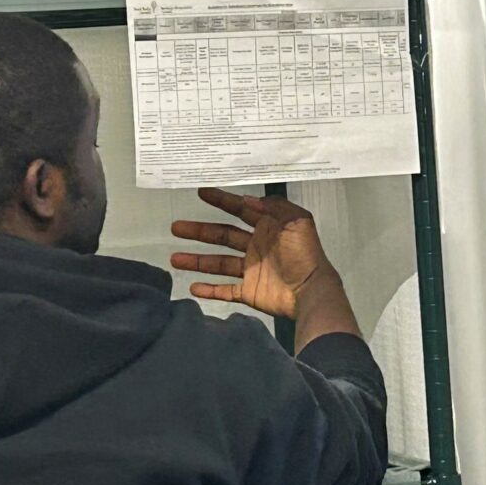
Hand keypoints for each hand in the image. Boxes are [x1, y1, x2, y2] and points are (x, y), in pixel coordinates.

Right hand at [171, 189, 359, 349]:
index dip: (222, 201)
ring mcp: (251, 270)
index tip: (202, 192)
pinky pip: (225, 290)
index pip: (240, 210)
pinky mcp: (249, 291)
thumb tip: (250, 199)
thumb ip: (275, 207)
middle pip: (222, 236)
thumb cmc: (304, 254)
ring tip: (174, 259)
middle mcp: (256, 246)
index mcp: (267, 228)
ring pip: (218, 263)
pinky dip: (209, 290)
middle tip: (176, 227)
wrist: (311, 291)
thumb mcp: (297, 221)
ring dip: (197, 261)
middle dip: (199, 231)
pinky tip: (192, 287)